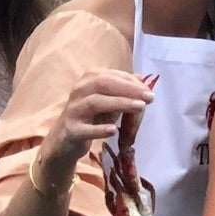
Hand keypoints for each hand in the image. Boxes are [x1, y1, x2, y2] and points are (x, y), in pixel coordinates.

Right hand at [40, 69, 154, 184]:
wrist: (65, 140)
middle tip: (149, 98)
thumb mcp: (109, 101)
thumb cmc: (91, 117)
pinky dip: (99, 129)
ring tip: (140, 108)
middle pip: (103, 84)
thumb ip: (124, 91)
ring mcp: (73, 110)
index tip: (149, 91)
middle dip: (128, 89)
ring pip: (95, 103)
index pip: (111, 76)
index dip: (131, 82)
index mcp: (88, 80)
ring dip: (119, 104)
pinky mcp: (71, 130)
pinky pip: (85, 129)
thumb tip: (144, 80)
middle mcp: (78, 91)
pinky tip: (113, 131)